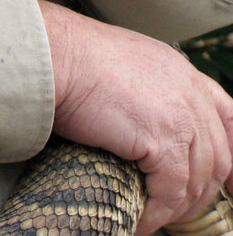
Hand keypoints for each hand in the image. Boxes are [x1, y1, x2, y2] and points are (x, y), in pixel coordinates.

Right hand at [40, 1, 232, 233]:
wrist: (56, 53)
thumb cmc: (75, 56)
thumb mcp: (126, 63)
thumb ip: (148, 89)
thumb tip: (144, 124)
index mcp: (181, 71)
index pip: (228, 116)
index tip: (230, 182)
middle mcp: (189, 91)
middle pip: (218, 155)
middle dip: (204, 191)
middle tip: (180, 210)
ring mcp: (180, 116)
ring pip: (198, 180)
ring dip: (178, 208)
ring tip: (155, 219)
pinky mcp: (161, 140)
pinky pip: (170, 193)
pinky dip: (157, 214)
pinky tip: (140, 220)